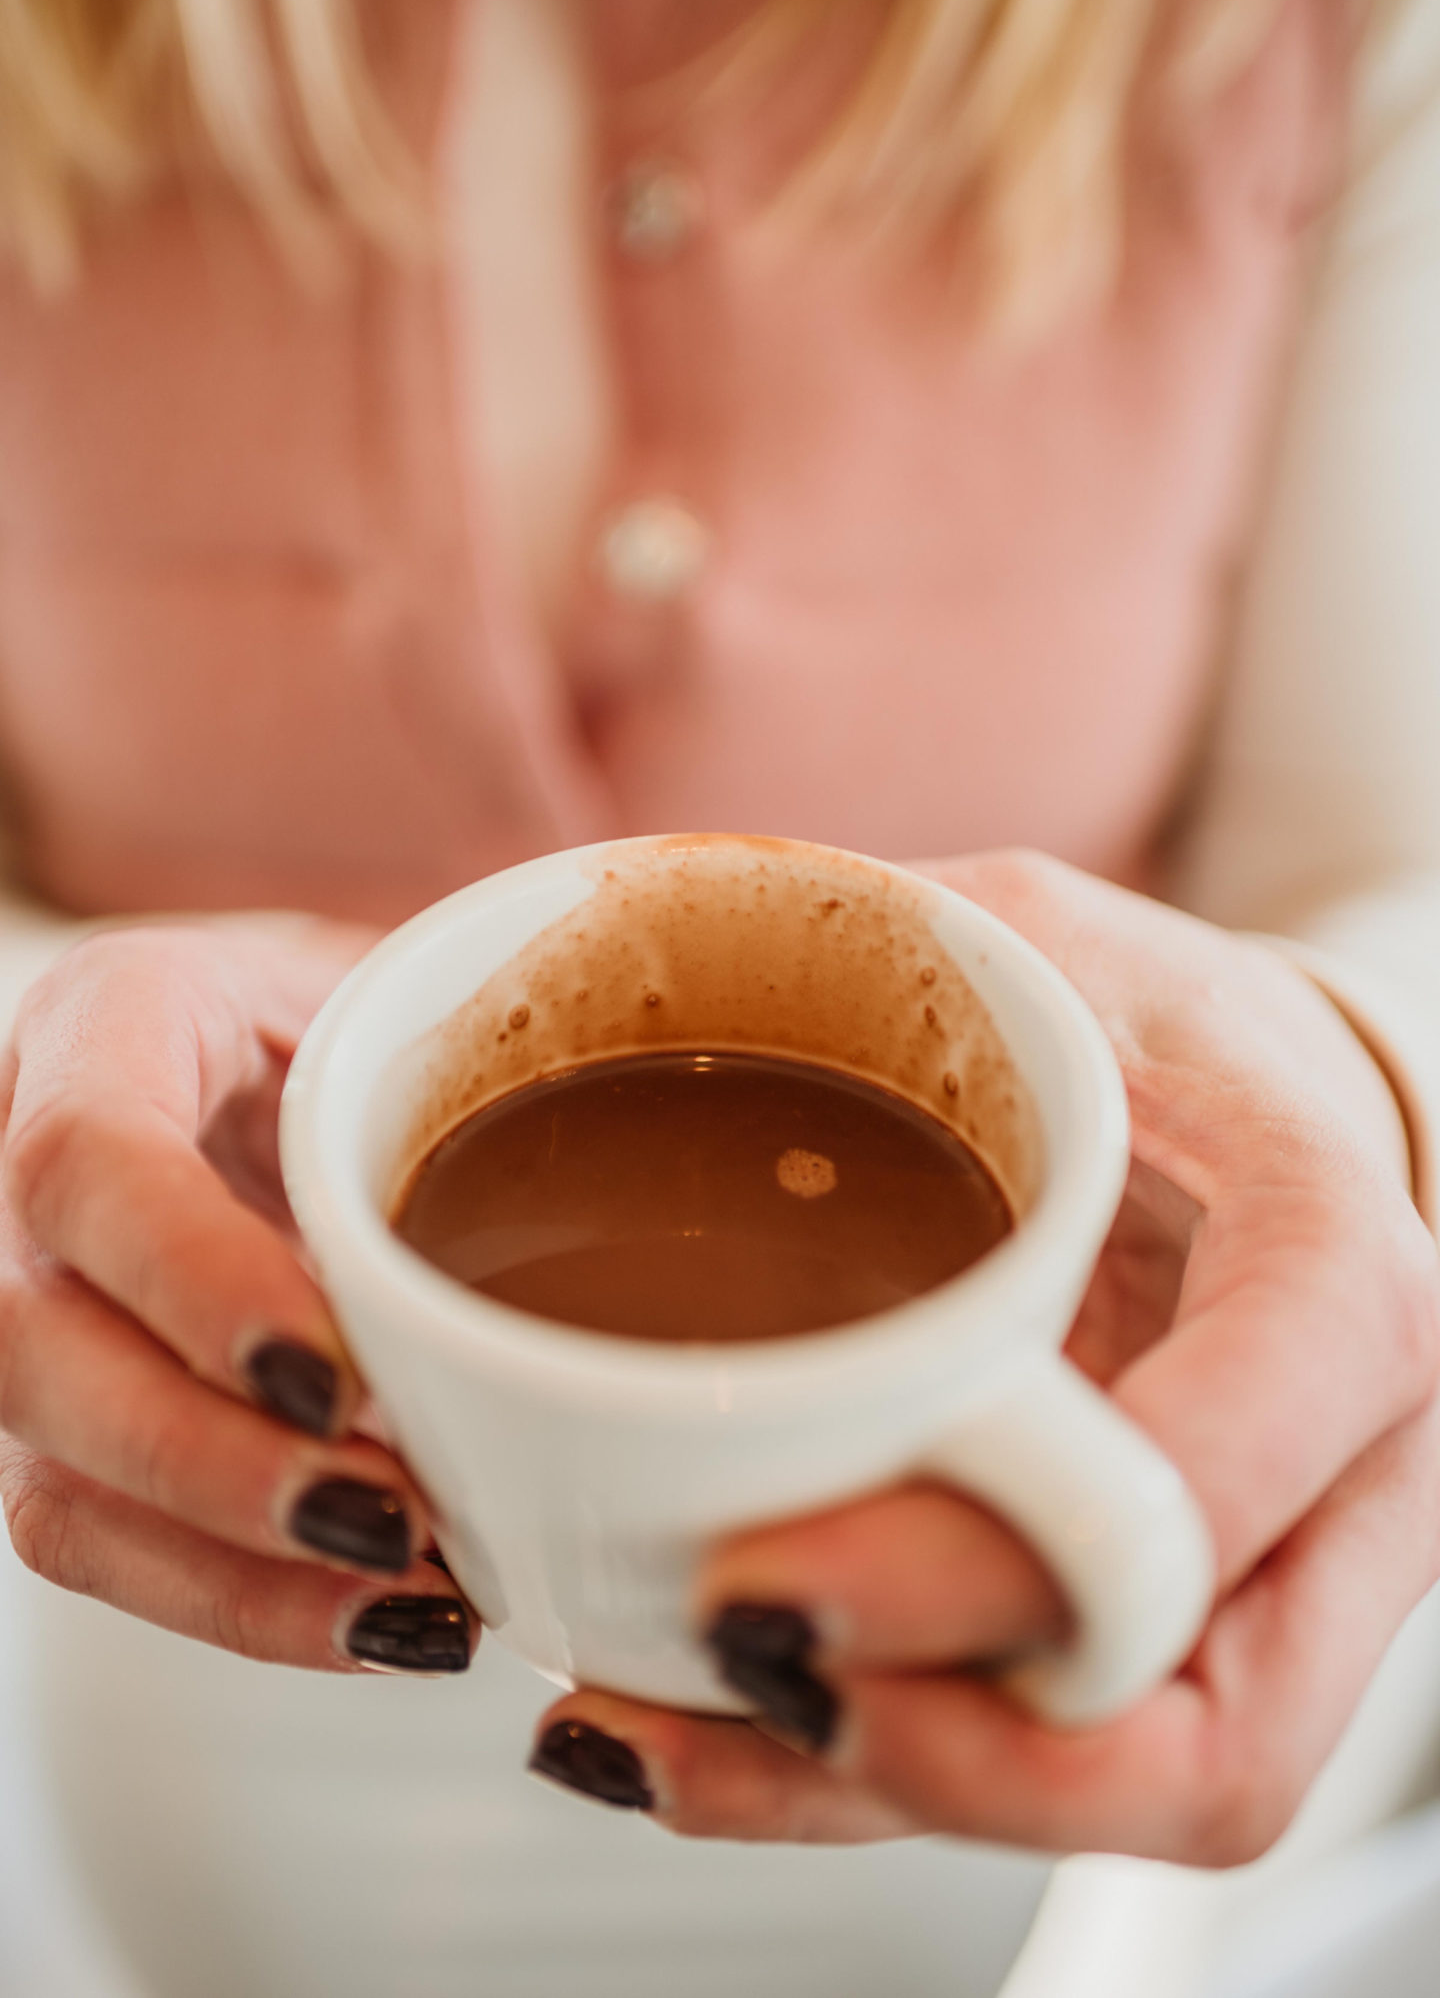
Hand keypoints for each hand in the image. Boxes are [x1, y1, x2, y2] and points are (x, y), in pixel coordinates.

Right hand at [0, 920, 474, 1676]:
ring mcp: (36, 1309)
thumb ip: (474, 1025)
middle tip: (391, 1515)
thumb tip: (639, 1050)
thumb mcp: (414, 981)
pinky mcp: (67, 1425)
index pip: (89, 1158)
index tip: (335, 1374)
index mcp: (112, 1022)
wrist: (305, 1059)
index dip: (193, 1279)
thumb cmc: (373, 1014)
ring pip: (53, 1480)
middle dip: (213, 1464)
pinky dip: (245, 1601)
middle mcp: (27, 1175)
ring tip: (409, 1591)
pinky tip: (375, 1613)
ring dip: (236, 1568)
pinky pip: (105, 1544)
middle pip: (33, 1348)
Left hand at [528, 851, 1439, 1861]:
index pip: (1217, 1482)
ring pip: (1128, 1788)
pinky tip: (696, 1738)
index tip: (755, 1572)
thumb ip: (888, 944)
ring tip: (639, 1731)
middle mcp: (1343, 1471)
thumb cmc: (1151, 1019)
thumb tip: (639, 938)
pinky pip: (1061, 1753)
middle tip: (722, 1653)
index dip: (992, 1570)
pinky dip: (877, 1776)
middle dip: (948, 1751)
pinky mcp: (1179, 1619)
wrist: (1259, 1116)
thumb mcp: (1039, 934)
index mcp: (1335, 1280)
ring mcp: (1275, 1573)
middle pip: (1202, 1730)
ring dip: (879, 1792)